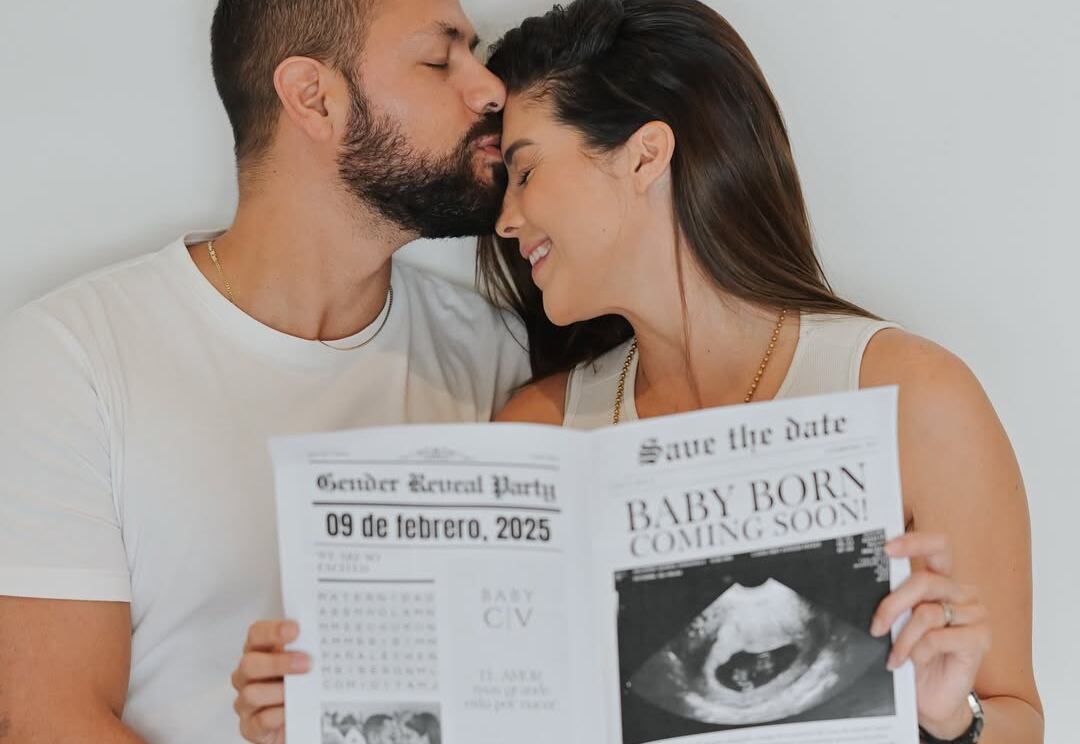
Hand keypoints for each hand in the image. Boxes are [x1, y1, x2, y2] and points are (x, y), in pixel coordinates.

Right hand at [231, 620, 310, 743]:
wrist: (296, 722)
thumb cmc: (297, 687)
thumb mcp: (303, 664)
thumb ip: (307, 650)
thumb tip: (326, 638)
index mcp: (259, 653)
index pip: (257, 635)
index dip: (273, 631)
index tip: (295, 629)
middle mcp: (248, 676)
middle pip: (250, 663)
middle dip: (279, 662)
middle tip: (306, 662)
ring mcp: (246, 702)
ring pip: (252, 693)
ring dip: (279, 691)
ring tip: (302, 692)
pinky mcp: (251, 726)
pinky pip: (259, 721)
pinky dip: (277, 716)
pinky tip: (291, 711)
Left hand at [871, 533, 990, 739]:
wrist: (932, 698)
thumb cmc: (914, 656)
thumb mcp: (900, 622)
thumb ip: (896, 600)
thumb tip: (866, 580)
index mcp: (942, 580)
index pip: (937, 547)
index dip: (914, 542)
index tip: (886, 548)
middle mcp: (962, 592)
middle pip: (924, 581)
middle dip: (892, 604)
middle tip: (876, 626)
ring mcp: (975, 615)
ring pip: (926, 613)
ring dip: (902, 638)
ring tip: (892, 656)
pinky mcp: (980, 639)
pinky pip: (938, 637)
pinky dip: (917, 651)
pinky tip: (911, 663)